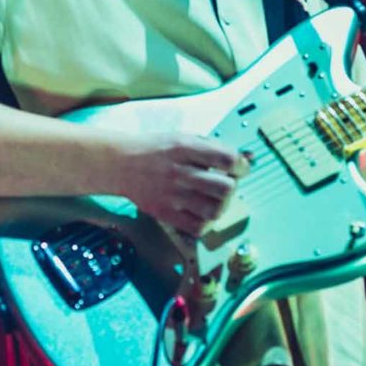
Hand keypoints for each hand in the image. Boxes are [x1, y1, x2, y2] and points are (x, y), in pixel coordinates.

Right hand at [113, 131, 249, 238]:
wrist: (120, 164)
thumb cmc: (156, 150)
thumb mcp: (183, 137)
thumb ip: (212, 147)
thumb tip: (245, 159)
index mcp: (185, 148)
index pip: (227, 159)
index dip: (241, 166)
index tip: (240, 168)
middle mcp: (179, 172)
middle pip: (225, 188)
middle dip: (232, 187)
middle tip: (225, 184)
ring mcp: (172, 195)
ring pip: (214, 211)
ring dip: (221, 206)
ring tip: (213, 199)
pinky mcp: (165, 213)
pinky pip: (197, 227)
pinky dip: (205, 222)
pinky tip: (200, 212)